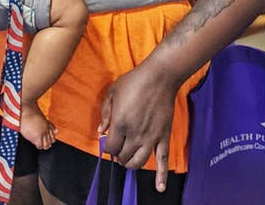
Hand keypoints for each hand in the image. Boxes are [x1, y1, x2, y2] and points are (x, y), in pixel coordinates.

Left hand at [98, 63, 178, 192]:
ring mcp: (150, 138)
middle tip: (119, 148)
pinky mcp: (163, 137)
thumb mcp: (112, 92)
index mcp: (121, 123)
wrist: (160, 77)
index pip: (111, 148)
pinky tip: (160, 188)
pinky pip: (162, 160)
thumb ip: (105, 113)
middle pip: (123, 157)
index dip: (109, 148)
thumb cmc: (135, 81)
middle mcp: (135, 134)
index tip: (110, 142)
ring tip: (128, 158)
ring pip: (138, 162)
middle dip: (119, 155)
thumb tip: (101, 131)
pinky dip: (161, 176)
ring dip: (131, 163)